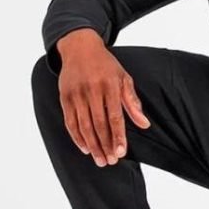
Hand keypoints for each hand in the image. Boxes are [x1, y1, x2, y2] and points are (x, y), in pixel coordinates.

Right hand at [56, 31, 150, 166]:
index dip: (118, 136)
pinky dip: (77, 137)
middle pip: (99, 124)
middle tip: (110, 161)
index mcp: (110, 85)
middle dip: (105, 145)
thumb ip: (132, 102)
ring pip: (84, 126)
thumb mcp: (124, 78)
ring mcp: (76, 94)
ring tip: (100, 160)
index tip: (121, 152)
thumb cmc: (106, 65)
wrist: (80, 47)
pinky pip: (70, 121)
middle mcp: (92, 90)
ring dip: (92, 145)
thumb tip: (144, 124)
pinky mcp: (64, 97)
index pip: (115, 117)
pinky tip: (85, 148)